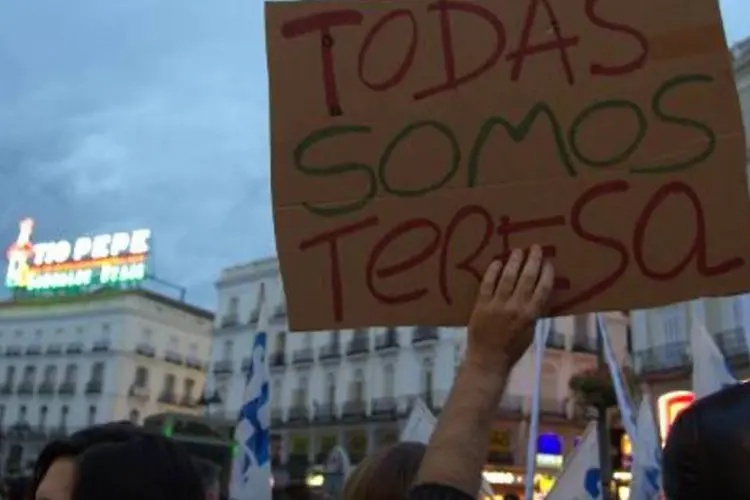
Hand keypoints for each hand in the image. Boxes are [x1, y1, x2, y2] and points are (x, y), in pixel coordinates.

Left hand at [466, 245, 554, 372]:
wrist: (488, 360)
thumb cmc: (512, 349)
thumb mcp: (530, 333)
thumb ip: (534, 313)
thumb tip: (538, 293)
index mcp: (530, 316)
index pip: (542, 289)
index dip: (546, 274)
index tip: (549, 262)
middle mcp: (515, 308)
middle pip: (527, 279)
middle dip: (533, 261)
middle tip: (535, 247)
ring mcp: (497, 306)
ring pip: (508, 278)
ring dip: (514, 262)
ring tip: (518, 250)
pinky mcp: (481, 305)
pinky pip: (487, 284)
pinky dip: (493, 272)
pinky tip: (497, 262)